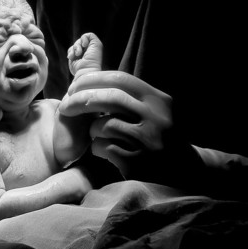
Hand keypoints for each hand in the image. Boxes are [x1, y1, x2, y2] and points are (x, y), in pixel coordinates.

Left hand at [58, 71, 200, 185]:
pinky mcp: (137, 162)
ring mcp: (148, 140)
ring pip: (105, 125)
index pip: (121, 78)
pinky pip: (105, 148)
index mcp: (158, 99)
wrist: (182, 170)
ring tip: (94, 133)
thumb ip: (129, 96)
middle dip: (82, 99)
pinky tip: (101, 150)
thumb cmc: (157, 135)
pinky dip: (96, 147)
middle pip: (111, 98)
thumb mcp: (153, 110)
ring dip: (92, 128)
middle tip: (66, 106)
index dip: (93, 79)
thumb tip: (88, 78)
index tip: (75, 85)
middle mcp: (156, 117)